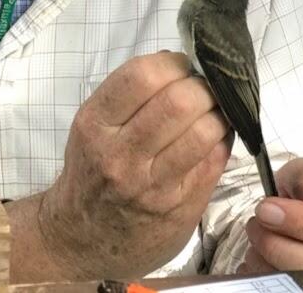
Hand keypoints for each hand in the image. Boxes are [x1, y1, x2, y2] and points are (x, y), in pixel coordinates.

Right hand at [37, 52, 230, 279]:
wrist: (80, 240)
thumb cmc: (91, 171)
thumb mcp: (91, 126)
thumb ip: (127, 96)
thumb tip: (178, 65)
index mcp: (95, 124)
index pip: (141, 76)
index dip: (172, 63)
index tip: (181, 66)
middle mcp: (120, 155)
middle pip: (179, 102)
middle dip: (202, 86)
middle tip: (203, 88)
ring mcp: (151, 185)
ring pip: (204, 131)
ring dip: (217, 113)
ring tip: (212, 111)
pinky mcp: (179, 208)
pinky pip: (214, 161)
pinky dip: (222, 140)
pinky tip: (214, 136)